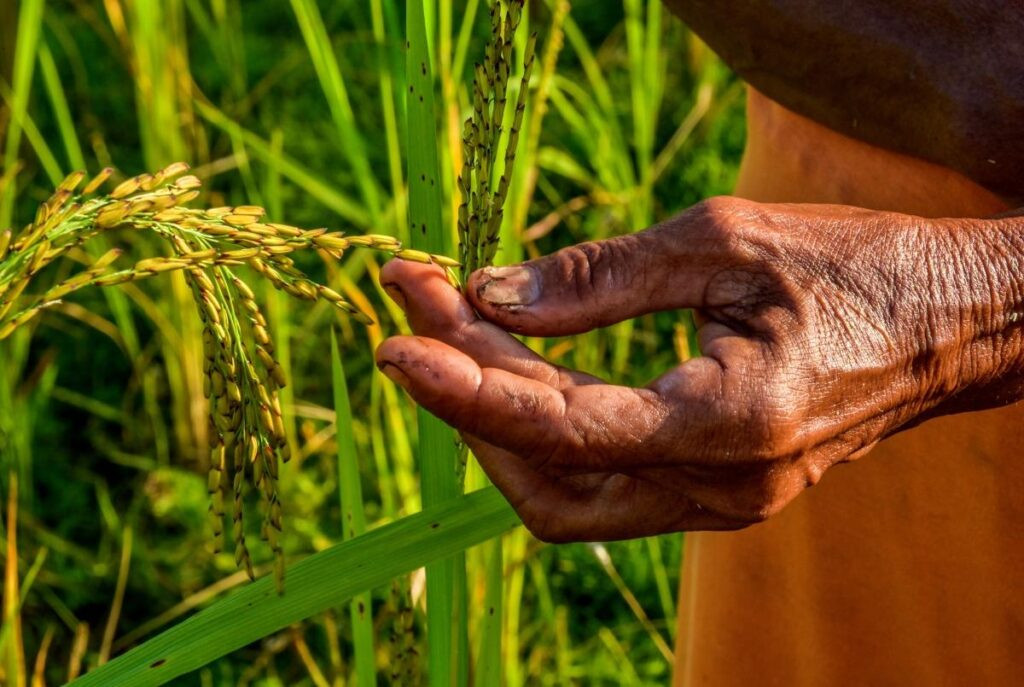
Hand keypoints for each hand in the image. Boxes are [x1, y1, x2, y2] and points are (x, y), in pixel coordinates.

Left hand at [375, 197, 1021, 541]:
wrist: (959, 323)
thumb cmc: (861, 269)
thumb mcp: (729, 240)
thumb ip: (603, 275)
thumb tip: (490, 294)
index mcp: (733, 426)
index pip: (562, 431)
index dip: (466, 386)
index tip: (398, 331)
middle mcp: (721, 490)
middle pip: (546, 480)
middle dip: (469, 394)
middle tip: (420, 305)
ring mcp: (719, 503)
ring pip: (566, 496)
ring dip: (499, 418)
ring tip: (453, 330)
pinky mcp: (714, 491)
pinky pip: (603, 482)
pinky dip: (547, 430)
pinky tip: (515, 365)